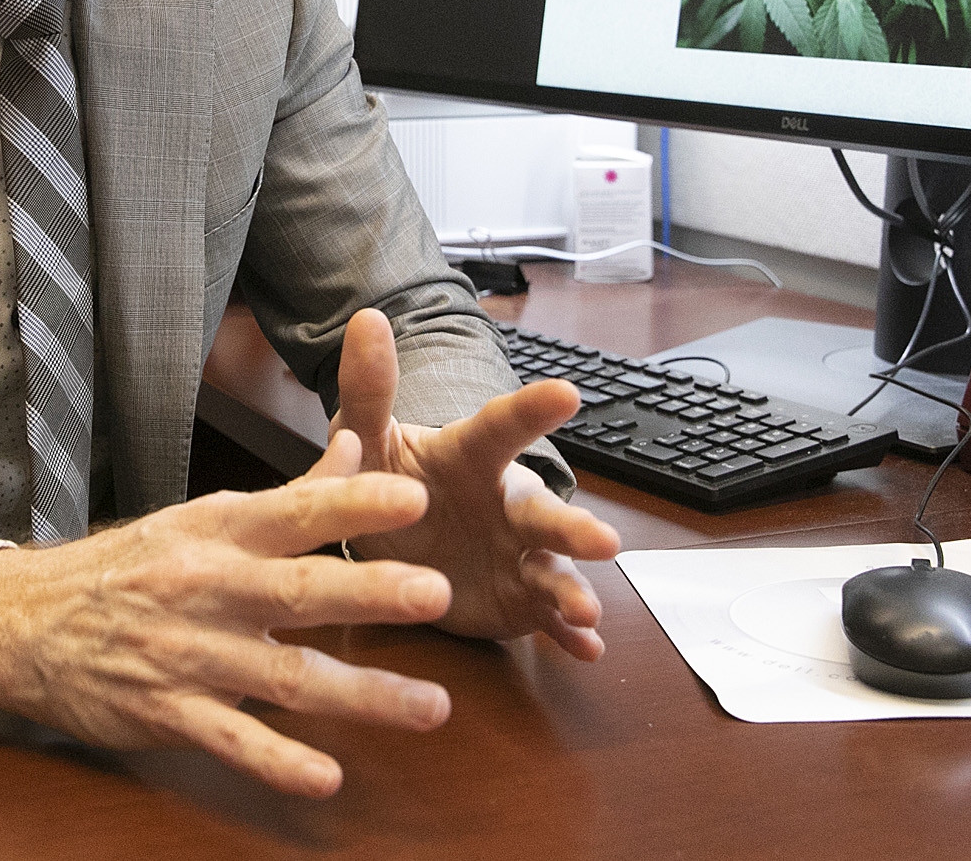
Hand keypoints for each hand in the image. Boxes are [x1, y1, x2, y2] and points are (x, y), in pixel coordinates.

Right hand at [0, 431, 458, 797]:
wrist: (25, 622)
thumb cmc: (131, 566)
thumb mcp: (202, 517)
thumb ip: (292, 495)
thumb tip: (359, 449)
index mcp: (220, 531)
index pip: (296, 510)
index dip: (353, 504)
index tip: (411, 496)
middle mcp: (210, 587)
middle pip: (299, 591)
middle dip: (368, 591)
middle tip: (434, 592)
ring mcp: (191, 655)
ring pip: (286, 676)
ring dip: (361, 694)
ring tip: (431, 706)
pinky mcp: (170, 713)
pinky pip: (232, 741)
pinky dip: (279, 762)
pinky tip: (326, 778)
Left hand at [330, 308, 621, 656]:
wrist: (392, 545)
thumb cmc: (388, 482)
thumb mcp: (368, 438)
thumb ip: (368, 387)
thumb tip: (365, 318)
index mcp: (471, 458)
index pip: (502, 429)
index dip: (531, 411)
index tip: (567, 392)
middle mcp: (506, 504)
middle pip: (544, 512)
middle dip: (574, 527)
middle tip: (604, 541)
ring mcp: (517, 555)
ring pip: (553, 570)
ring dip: (573, 589)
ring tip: (588, 611)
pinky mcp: (517, 601)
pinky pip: (545, 620)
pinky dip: (566, 636)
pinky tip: (587, 651)